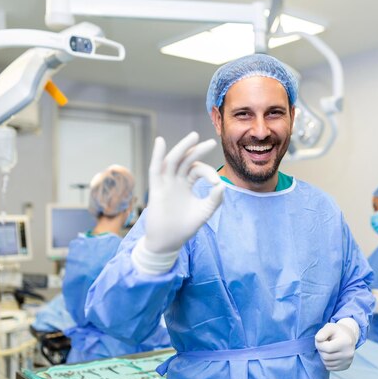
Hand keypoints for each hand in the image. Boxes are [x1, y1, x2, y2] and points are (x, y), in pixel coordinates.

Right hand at [144, 132, 224, 253]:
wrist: (168, 242)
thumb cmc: (185, 227)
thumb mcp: (204, 212)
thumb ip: (214, 199)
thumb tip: (222, 185)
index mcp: (186, 184)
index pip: (198, 170)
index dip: (209, 173)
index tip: (216, 183)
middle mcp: (175, 181)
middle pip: (186, 160)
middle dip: (198, 150)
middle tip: (212, 142)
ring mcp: (165, 184)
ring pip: (173, 161)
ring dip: (182, 148)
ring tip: (194, 136)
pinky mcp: (156, 189)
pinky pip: (155, 169)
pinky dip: (157, 155)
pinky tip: (160, 142)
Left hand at [315, 318, 359, 370]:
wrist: (349, 336)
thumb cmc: (337, 331)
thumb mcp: (330, 327)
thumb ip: (323, 332)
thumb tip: (318, 339)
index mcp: (346, 342)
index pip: (327, 348)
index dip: (319, 345)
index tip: (319, 340)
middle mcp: (348, 353)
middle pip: (326, 357)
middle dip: (321, 350)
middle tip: (323, 344)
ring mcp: (348, 361)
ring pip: (327, 363)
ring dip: (323, 356)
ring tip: (327, 349)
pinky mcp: (346, 366)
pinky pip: (330, 368)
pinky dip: (327, 362)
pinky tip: (331, 354)